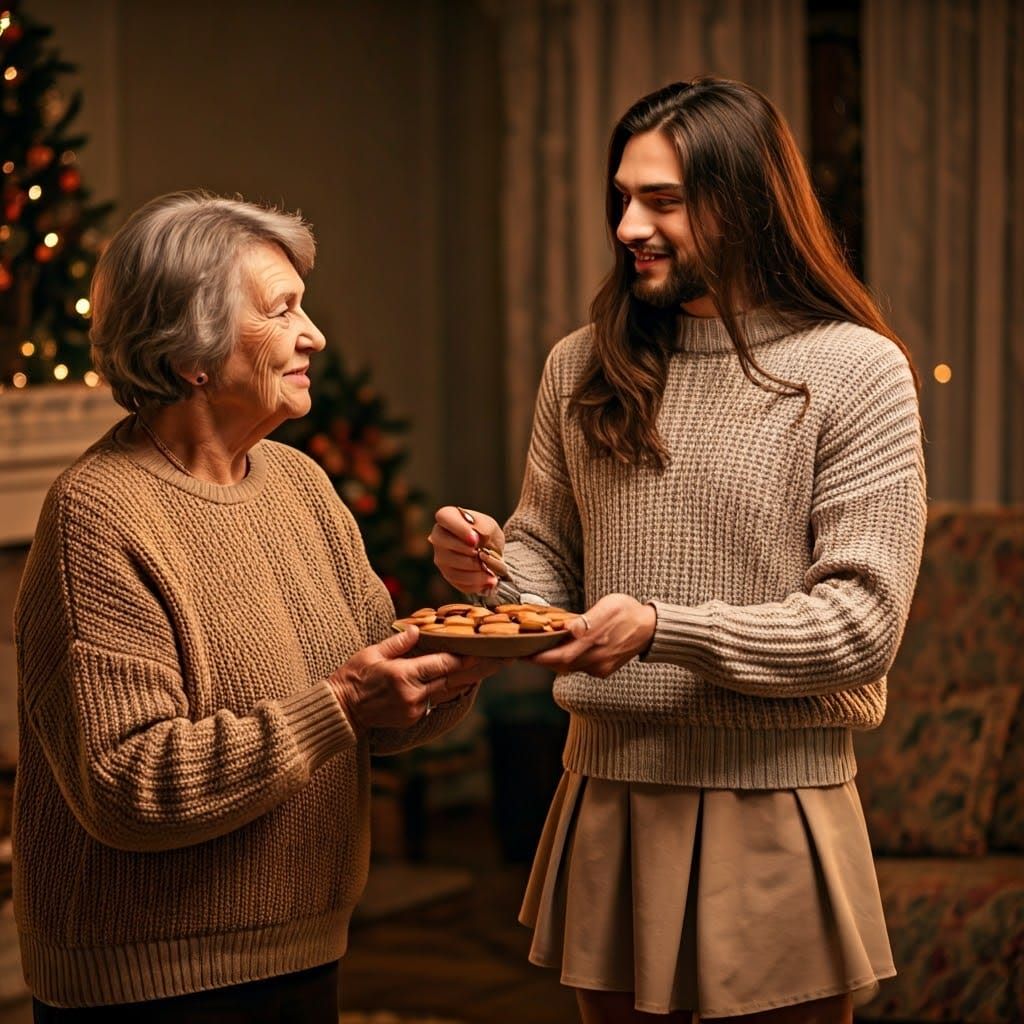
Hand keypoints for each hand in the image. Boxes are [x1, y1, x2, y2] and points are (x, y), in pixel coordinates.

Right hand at [329, 627, 500, 732]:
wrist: (342, 710)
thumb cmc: (353, 677)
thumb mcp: (372, 653)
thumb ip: (399, 642)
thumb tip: (419, 630)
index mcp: (404, 676)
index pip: (443, 664)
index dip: (466, 657)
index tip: (486, 649)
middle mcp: (414, 695)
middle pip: (453, 679)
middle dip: (479, 668)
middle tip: (503, 659)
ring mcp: (415, 709)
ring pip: (447, 690)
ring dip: (468, 678)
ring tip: (492, 667)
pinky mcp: (413, 718)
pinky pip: (435, 699)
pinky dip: (447, 687)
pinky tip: (463, 678)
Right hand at [429, 505, 506, 594]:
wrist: (491, 551)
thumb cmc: (487, 533)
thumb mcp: (490, 525)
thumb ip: (483, 528)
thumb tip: (474, 538)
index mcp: (447, 517)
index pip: (444, 517)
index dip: (459, 529)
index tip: (475, 540)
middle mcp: (438, 537)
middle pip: (444, 545)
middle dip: (467, 553)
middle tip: (483, 555)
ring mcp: (441, 558)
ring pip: (452, 567)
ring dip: (475, 571)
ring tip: (492, 572)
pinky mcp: (448, 575)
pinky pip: (459, 581)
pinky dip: (476, 583)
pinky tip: (489, 580)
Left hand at [531, 594, 655, 677]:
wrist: (652, 629)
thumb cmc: (627, 612)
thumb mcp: (608, 607)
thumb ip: (587, 620)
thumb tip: (569, 627)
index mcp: (594, 640)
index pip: (560, 655)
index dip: (539, 657)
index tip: (522, 653)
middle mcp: (596, 658)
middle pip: (560, 665)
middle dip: (541, 660)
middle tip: (523, 652)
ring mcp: (600, 667)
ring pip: (569, 668)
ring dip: (552, 661)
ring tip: (538, 651)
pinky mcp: (604, 671)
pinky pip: (580, 668)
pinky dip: (567, 662)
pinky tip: (562, 652)